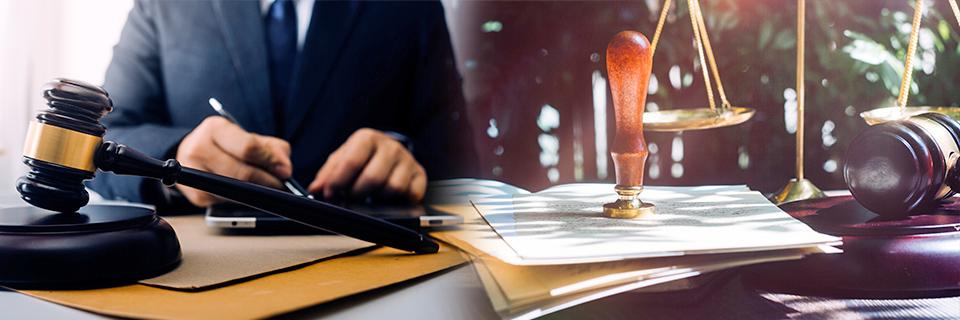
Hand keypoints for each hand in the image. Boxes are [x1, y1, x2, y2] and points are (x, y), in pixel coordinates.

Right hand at [175, 116, 291, 206]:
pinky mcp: (195, 194)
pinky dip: (239, 199)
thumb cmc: (229, 145)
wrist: (196, 153)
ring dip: (255, 192)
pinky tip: (243, 192)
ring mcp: (193, 172)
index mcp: (215, 128)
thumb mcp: (250, 137)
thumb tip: (284, 168)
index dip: (270, 161)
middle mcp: (198, 148)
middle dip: (267, 181)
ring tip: (266, 188)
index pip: (248, 147)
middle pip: (241, 172)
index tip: (286, 171)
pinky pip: (225, 201)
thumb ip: (272, 149)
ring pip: (234, 189)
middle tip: (280, 184)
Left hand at [308, 128, 426, 202]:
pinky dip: (399, 202)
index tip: (330, 194)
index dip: (338, 182)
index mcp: (367, 138)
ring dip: (378, 199)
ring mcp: (407, 161)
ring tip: (370, 197)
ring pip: (393, 188)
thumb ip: (328, 173)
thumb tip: (315, 189)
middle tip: (349, 199)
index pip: (351, 161)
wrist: (389, 152)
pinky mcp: (420, 175)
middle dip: (357, 193)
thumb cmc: (363, 157)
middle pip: (373, 178)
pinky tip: (390, 199)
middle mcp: (390, 146)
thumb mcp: (342, 158)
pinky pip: (411, 194)